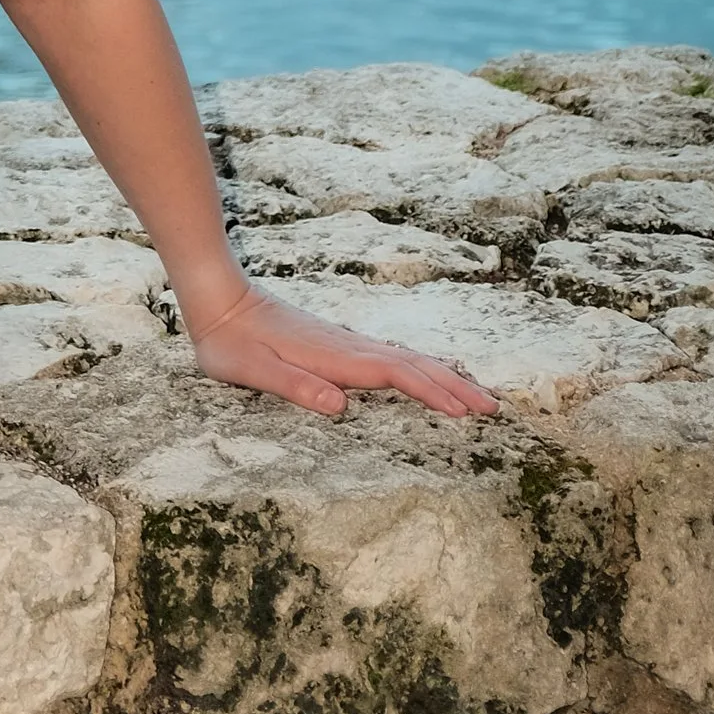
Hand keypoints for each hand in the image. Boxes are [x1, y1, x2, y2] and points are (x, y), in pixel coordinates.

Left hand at [184, 281, 499, 422]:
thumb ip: (293, 385)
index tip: (465, 413)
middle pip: (413, 364)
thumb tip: (338, 405)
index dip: (431, 393)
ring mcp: (345, 342)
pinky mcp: (339, 344)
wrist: (219, 300)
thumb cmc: (229, 342)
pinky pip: (392, 357)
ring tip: (476, 395)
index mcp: (333, 357)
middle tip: (494, 407)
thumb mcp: (251, 370)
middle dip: (454, 385)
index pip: (394, 374)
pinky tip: (427, 375)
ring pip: (407, 358)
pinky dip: (420, 367)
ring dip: (443, 376)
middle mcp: (347, 346)